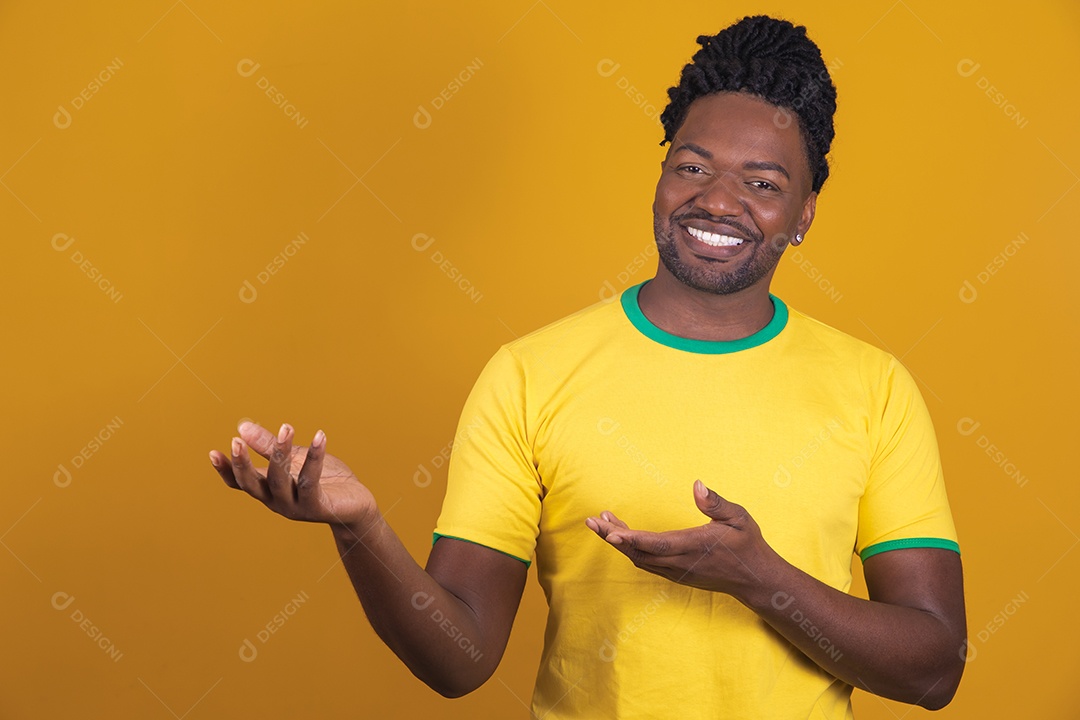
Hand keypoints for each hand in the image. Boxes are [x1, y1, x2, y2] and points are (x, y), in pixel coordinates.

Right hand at [209, 421, 376, 530]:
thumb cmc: (325, 480)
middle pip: (254, 485)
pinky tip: (319, 436)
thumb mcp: (295, 458)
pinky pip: (311, 482)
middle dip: (243, 464)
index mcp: (269, 490)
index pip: (241, 484)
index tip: (213, 452)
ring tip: (285, 428)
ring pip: (280, 481)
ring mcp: (296, 506)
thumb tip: (242, 426)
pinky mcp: (317, 507)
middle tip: (236, 441)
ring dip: (281, 454)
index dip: (226, 470)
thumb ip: (268, 446)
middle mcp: (277, 501)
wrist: (356, 505)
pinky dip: (315, 458)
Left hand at [585, 480, 779, 601]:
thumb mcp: (739, 518)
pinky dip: (630, 549)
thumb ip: (716, 503)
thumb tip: (697, 485)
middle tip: (592, 521)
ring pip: (639, 559)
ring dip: (619, 542)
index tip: (610, 531)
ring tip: (602, 523)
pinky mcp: (675, 575)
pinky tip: (621, 535)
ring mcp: (676, 572)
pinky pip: (646, 563)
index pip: (657, 544)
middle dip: (613, 538)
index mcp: (695, 547)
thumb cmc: (748, 544)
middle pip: (639, 553)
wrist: (755, 580)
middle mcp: (681, 563)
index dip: (632, 539)